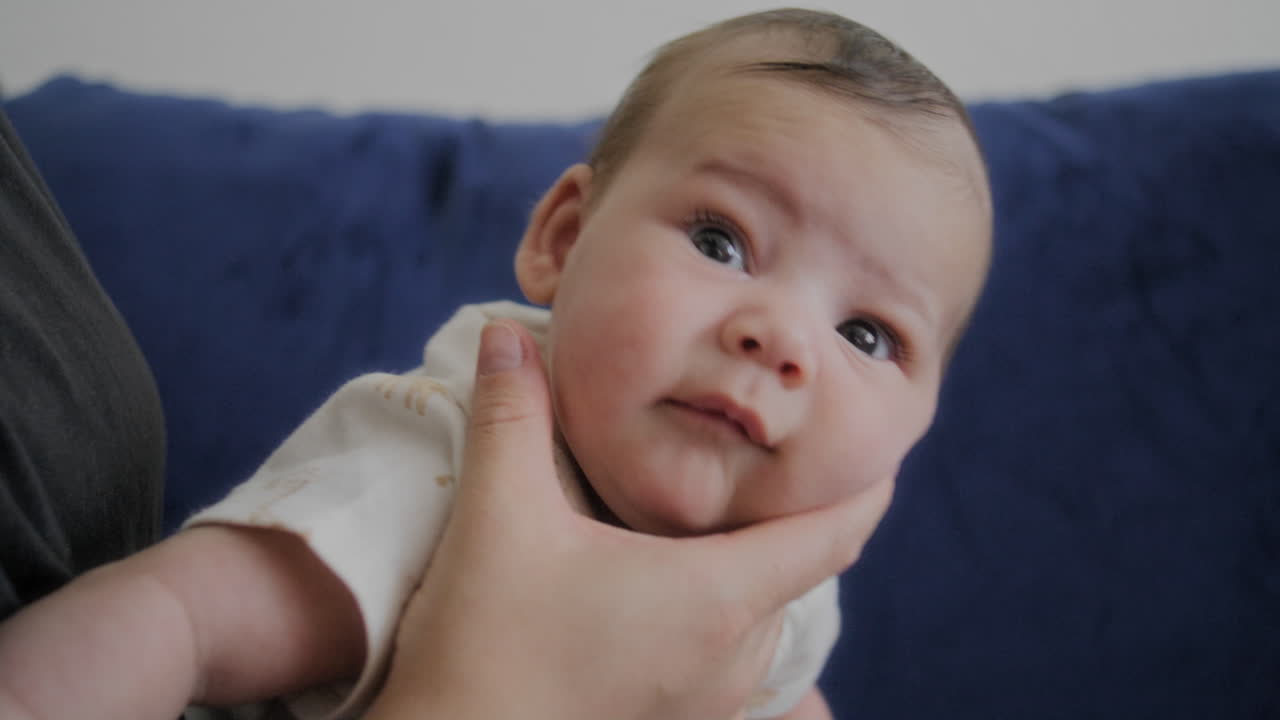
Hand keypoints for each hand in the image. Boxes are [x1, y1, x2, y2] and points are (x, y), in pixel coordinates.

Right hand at [365, 321, 892, 719]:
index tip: (880, 455)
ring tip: (719, 527)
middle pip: (793, 574)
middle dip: (790, 521)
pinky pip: (728, 662)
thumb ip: (511, 415)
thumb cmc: (484, 645)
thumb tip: (506, 335)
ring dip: (752, 573)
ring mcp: (707, 704)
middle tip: (774, 466)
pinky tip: (666, 596)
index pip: (831, 537)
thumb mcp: (499, 517)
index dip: (864, 491)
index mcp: (715, 596)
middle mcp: (730, 656)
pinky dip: (721, 618)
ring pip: (761, 622)